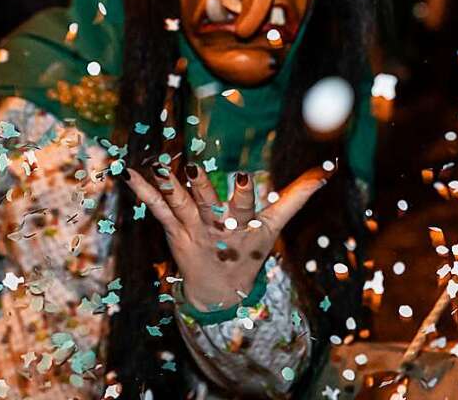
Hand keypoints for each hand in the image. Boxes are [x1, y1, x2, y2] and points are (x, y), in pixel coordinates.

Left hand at [124, 163, 326, 310]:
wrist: (219, 293)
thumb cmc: (250, 250)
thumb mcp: (276, 225)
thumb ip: (298, 195)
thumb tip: (326, 171)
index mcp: (244, 227)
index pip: (246, 208)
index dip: (243, 194)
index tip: (241, 176)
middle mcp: (216, 229)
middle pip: (209, 205)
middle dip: (202, 186)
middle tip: (193, 167)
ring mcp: (193, 232)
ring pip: (181, 205)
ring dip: (169, 184)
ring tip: (159, 164)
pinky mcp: (174, 232)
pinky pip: (158, 210)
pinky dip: (145, 192)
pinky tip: (131, 175)